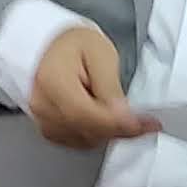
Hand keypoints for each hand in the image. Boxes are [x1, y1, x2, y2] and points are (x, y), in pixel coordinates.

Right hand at [26, 22, 154, 149]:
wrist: (56, 47)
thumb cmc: (76, 45)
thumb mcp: (101, 54)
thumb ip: (110, 87)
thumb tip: (122, 115)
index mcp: (52, 81)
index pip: (86, 114)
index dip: (117, 124)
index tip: (144, 126)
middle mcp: (43, 105)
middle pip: (87, 131)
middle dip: (119, 127)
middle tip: (144, 121)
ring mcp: (44, 119)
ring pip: (86, 140)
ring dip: (108, 131)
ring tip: (116, 109)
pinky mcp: (50, 129)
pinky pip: (79, 141)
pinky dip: (96, 133)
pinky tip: (103, 116)